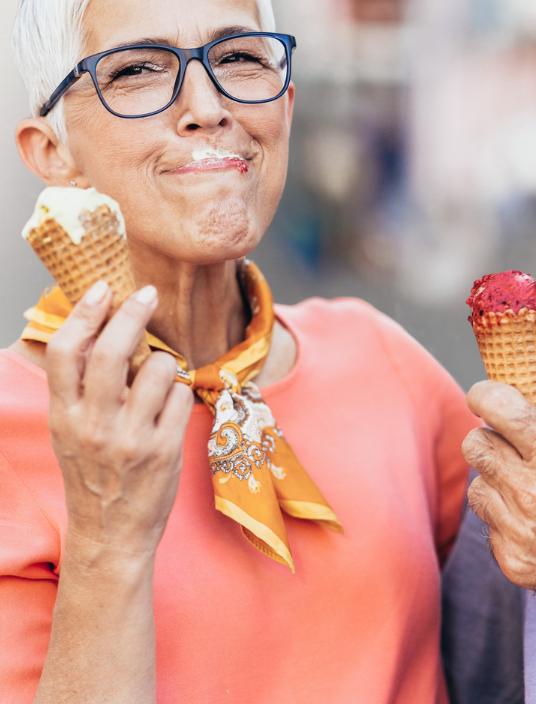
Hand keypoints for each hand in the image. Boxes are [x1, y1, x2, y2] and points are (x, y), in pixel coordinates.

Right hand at [46, 280, 193, 557]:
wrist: (110, 536)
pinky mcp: (164, 451)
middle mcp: (94, 425)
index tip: (102, 287)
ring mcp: (131, 438)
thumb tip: (101, 331)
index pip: (66, 351)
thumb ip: (80, 388)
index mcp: (64, 416)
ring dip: (167, 362)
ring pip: (161, 368)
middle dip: (134, 312)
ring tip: (161, 379)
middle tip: (148, 294)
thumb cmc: (92, 475)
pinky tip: (172, 407)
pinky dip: (182, 393)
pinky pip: (183, 396)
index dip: (84, 313)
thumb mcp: (70, 432)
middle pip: (115, 350)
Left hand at [462, 373, 535, 625]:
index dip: (485, 394)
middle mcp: (531, 493)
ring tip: (533, 485)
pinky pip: (490, 525)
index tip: (488, 396)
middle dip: (490, 435)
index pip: (496, 408)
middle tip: (516, 444)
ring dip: (497, 479)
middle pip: (474, 444)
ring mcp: (519, 532)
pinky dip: (506, 517)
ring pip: (477, 485)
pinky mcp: (514, 562)